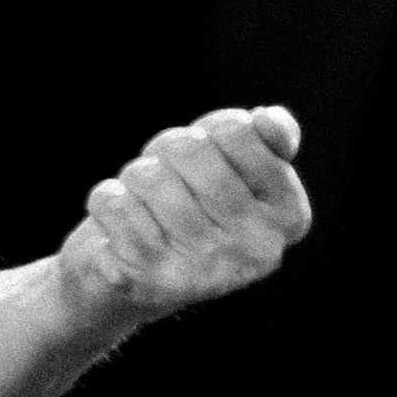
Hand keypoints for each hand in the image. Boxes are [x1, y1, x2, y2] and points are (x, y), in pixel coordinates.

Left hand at [57, 105, 311, 327]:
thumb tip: (270, 120)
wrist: (140, 276)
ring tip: (147, 203)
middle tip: (170, 176)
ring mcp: (202, 268)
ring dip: (135, 178)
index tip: (211, 155)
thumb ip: (267, 139)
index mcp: (289, 216)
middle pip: (189, 150)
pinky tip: (121, 223)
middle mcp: (254, 249)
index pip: (236, 130)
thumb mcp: (239, 168)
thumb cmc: (195, 204)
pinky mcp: (148, 276)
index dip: (209, 130)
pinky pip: (113, 201)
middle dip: (167, 150)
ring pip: (148, 176)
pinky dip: (107, 200)